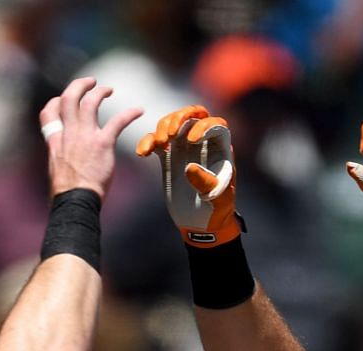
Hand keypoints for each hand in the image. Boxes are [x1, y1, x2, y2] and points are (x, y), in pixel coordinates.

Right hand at [43, 77, 142, 200]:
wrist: (74, 201)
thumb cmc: (67, 193)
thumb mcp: (55, 169)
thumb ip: (61, 156)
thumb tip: (68, 159)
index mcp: (55, 141)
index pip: (49, 112)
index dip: (56, 102)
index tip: (64, 100)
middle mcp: (68, 134)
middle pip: (69, 98)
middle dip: (79, 85)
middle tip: (90, 82)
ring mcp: (85, 136)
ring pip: (91, 102)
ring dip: (100, 92)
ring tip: (109, 89)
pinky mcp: (102, 143)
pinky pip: (117, 121)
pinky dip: (130, 113)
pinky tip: (139, 110)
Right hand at [136, 105, 239, 245]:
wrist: (202, 223)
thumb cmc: (218, 210)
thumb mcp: (219, 199)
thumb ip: (206, 183)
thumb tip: (189, 167)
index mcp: (220, 148)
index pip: (215, 124)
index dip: (203, 125)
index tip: (192, 140)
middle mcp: (203, 143)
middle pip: (193, 115)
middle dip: (179, 117)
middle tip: (169, 134)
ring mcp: (184, 149)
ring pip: (172, 124)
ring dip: (162, 128)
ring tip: (158, 144)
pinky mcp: (168, 159)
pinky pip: (156, 143)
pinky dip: (147, 143)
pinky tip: (142, 153)